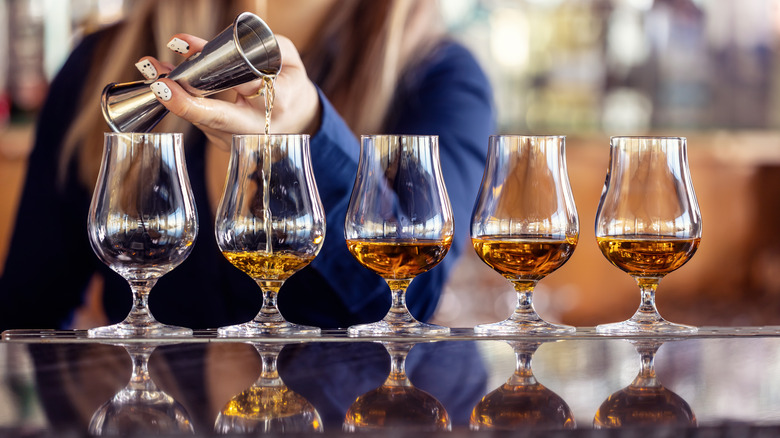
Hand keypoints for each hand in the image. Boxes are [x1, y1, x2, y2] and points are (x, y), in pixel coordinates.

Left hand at [137, 34, 320, 149]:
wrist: (298, 120)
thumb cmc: (290, 84)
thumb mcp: (289, 59)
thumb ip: (262, 45)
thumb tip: (215, 44)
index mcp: (279, 102)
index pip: (249, 88)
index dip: (220, 74)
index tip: (198, 63)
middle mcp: (257, 126)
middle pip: (218, 117)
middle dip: (186, 102)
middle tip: (160, 84)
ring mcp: (239, 140)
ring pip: (201, 117)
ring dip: (174, 93)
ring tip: (152, 67)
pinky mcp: (223, 142)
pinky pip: (199, 119)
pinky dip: (182, 99)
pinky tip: (165, 80)